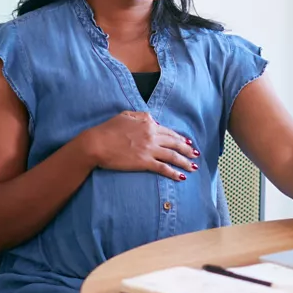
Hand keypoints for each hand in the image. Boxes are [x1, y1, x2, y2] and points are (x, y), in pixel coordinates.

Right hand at [77, 111, 198, 180]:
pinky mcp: (144, 162)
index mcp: (148, 123)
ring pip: (173, 156)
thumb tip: (154, 121)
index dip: (179, 137)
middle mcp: (152, 135)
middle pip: (175, 143)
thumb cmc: (107, 129)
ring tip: (193, 167)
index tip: (187, 142)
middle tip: (195, 154)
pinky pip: (164, 168)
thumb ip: (141, 116)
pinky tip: (181, 177)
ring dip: (185, 162)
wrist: (97, 144)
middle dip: (187, 149)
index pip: (168, 131)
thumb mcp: (125, 115)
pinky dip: (174, 173)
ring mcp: (149, 149)